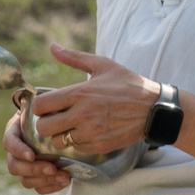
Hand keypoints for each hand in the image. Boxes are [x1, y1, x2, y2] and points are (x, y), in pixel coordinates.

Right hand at [4, 109, 70, 193]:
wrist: (55, 126)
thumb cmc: (49, 114)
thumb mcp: (45, 108)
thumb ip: (45, 109)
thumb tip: (51, 106)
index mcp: (14, 134)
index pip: (9, 143)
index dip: (19, 151)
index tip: (32, 155)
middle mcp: (15, 153)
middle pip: (15, 166)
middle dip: (34, 169)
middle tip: (53, 168)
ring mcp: (24, 167)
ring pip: (26, 180)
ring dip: (45, 180)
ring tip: (65, 176)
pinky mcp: (35, 178)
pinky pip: (38, 188)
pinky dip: (51, 187)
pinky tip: (65, 181)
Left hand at [29, 43, 157, 157]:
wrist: (154, 109)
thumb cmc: (128, 84)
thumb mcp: (103, 65)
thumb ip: (74, 57)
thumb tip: (52, 46)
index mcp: (79, 93)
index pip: (41, 106)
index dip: (40, 106)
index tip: (49, 105)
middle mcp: (82, 115)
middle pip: (43, 128)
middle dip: (46, 123)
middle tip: (56, 119)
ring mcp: (90, 133)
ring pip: (57, 142)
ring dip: (61, 135)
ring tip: (71, 127)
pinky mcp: (99, 146)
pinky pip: (75, 149)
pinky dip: (77, 143)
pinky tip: (87, 133)